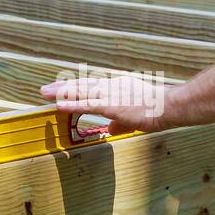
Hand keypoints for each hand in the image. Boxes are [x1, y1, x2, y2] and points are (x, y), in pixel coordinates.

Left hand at [40, 76, 174, 134]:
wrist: (169, 106)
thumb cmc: (157, 110)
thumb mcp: (135, 116)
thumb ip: (120, 122)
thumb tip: (111, 128)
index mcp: (118, 87)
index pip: (92, 85)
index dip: (76, 87)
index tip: (62, 87)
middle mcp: (112, 87)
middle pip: (82, 85)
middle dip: (62, 87)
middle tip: (45, 89)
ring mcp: (111, 95)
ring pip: (81, 92)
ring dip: (61, 93)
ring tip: (45, 93)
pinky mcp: (112, 105)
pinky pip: (87, 105)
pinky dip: (72, 104)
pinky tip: (59, 105)